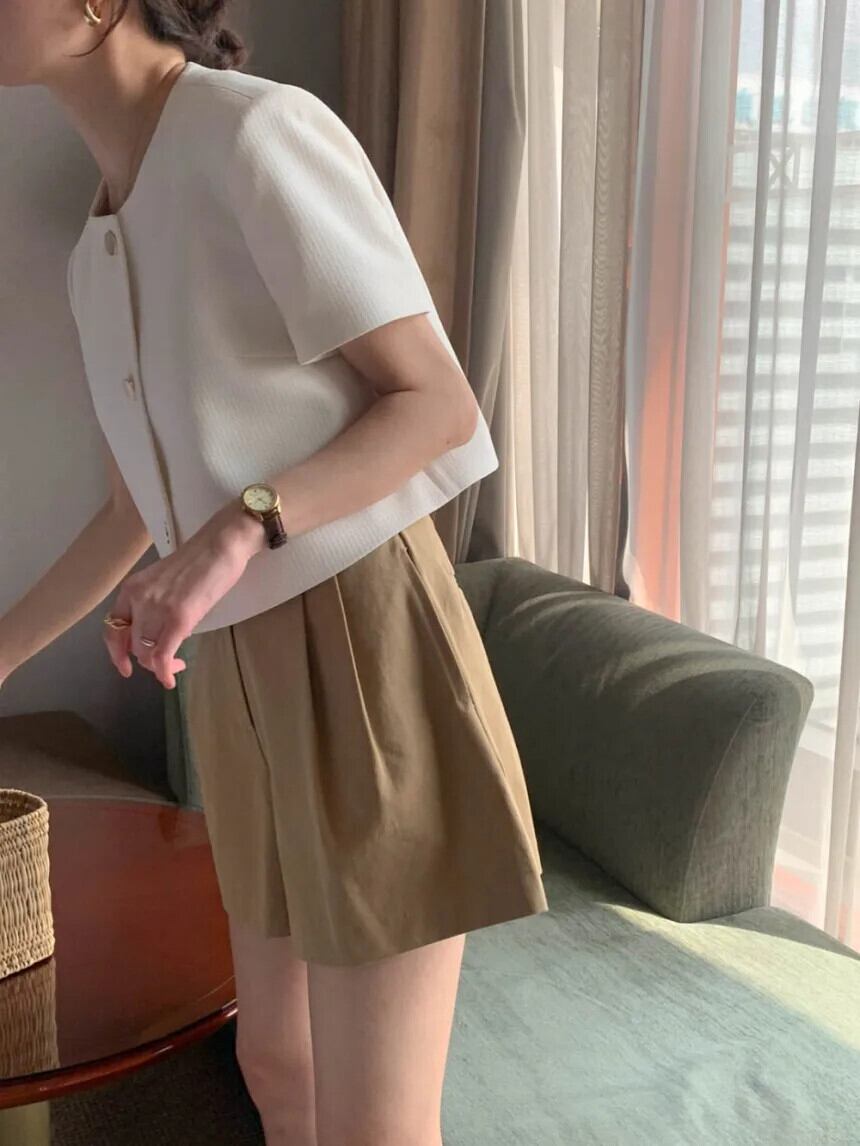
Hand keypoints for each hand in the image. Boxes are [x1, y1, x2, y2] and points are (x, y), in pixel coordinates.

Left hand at [104, 501, 265, 688]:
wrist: (221, 545)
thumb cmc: (201, 560)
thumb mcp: (165, 581)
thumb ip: (154, 604)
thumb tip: (160, 632)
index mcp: (132, 588)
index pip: (113, 628)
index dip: (117, 652)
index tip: (126, 667)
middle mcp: (138, 598)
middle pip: (132, 645)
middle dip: (147, 661)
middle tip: (167, 665)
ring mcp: (157, 608)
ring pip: (147, 653)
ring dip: (159, 667)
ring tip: (175, 667)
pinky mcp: (178, 617)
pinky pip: (163, 655)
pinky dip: (165, 672)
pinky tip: (171, 679)